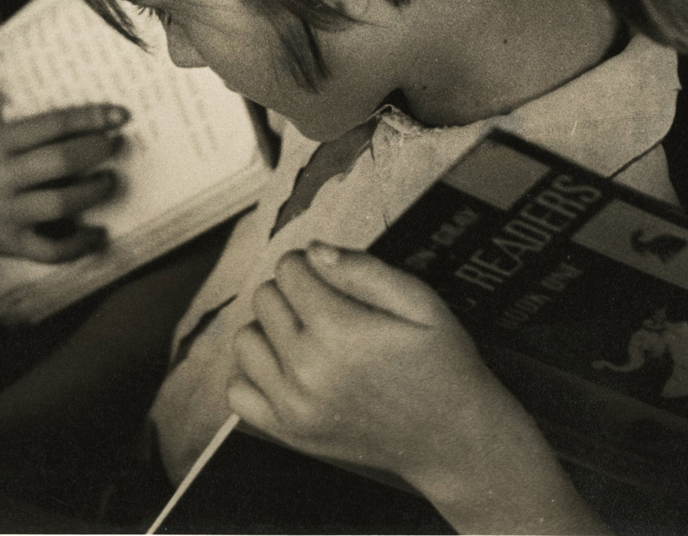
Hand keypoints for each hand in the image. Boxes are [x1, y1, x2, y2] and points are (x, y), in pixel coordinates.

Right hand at [0, 104, 125, 263]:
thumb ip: (23, 136)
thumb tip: (79, 129)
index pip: (52, 123)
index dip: (91, 118)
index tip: (120, 115)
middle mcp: (2, 175)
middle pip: (63, 160)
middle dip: (98, 151)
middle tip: (115, 147)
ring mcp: (6, 211)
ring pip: (63, 202)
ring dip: (94, 191)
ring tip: (108, 182)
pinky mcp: (7, 242)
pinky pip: (51, 248)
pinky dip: (80, 244)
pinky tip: (97, 234)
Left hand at [226, 245, 539, 494]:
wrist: (448, 436)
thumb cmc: (440, 362)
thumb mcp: (421, 303)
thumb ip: (364, 270)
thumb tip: (314, 250)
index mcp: (341, 332)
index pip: (290, 269)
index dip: (313, 264)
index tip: (335, 277)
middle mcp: (307, 371)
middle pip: (265, 298)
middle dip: (293, 292)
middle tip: (328, 307)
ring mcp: (293, 407)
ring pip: (246, 340)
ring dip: (272, 331)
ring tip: (309, 337)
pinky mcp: (287, 433)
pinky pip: (238, 390)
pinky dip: (257, 375)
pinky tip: (290, 369)